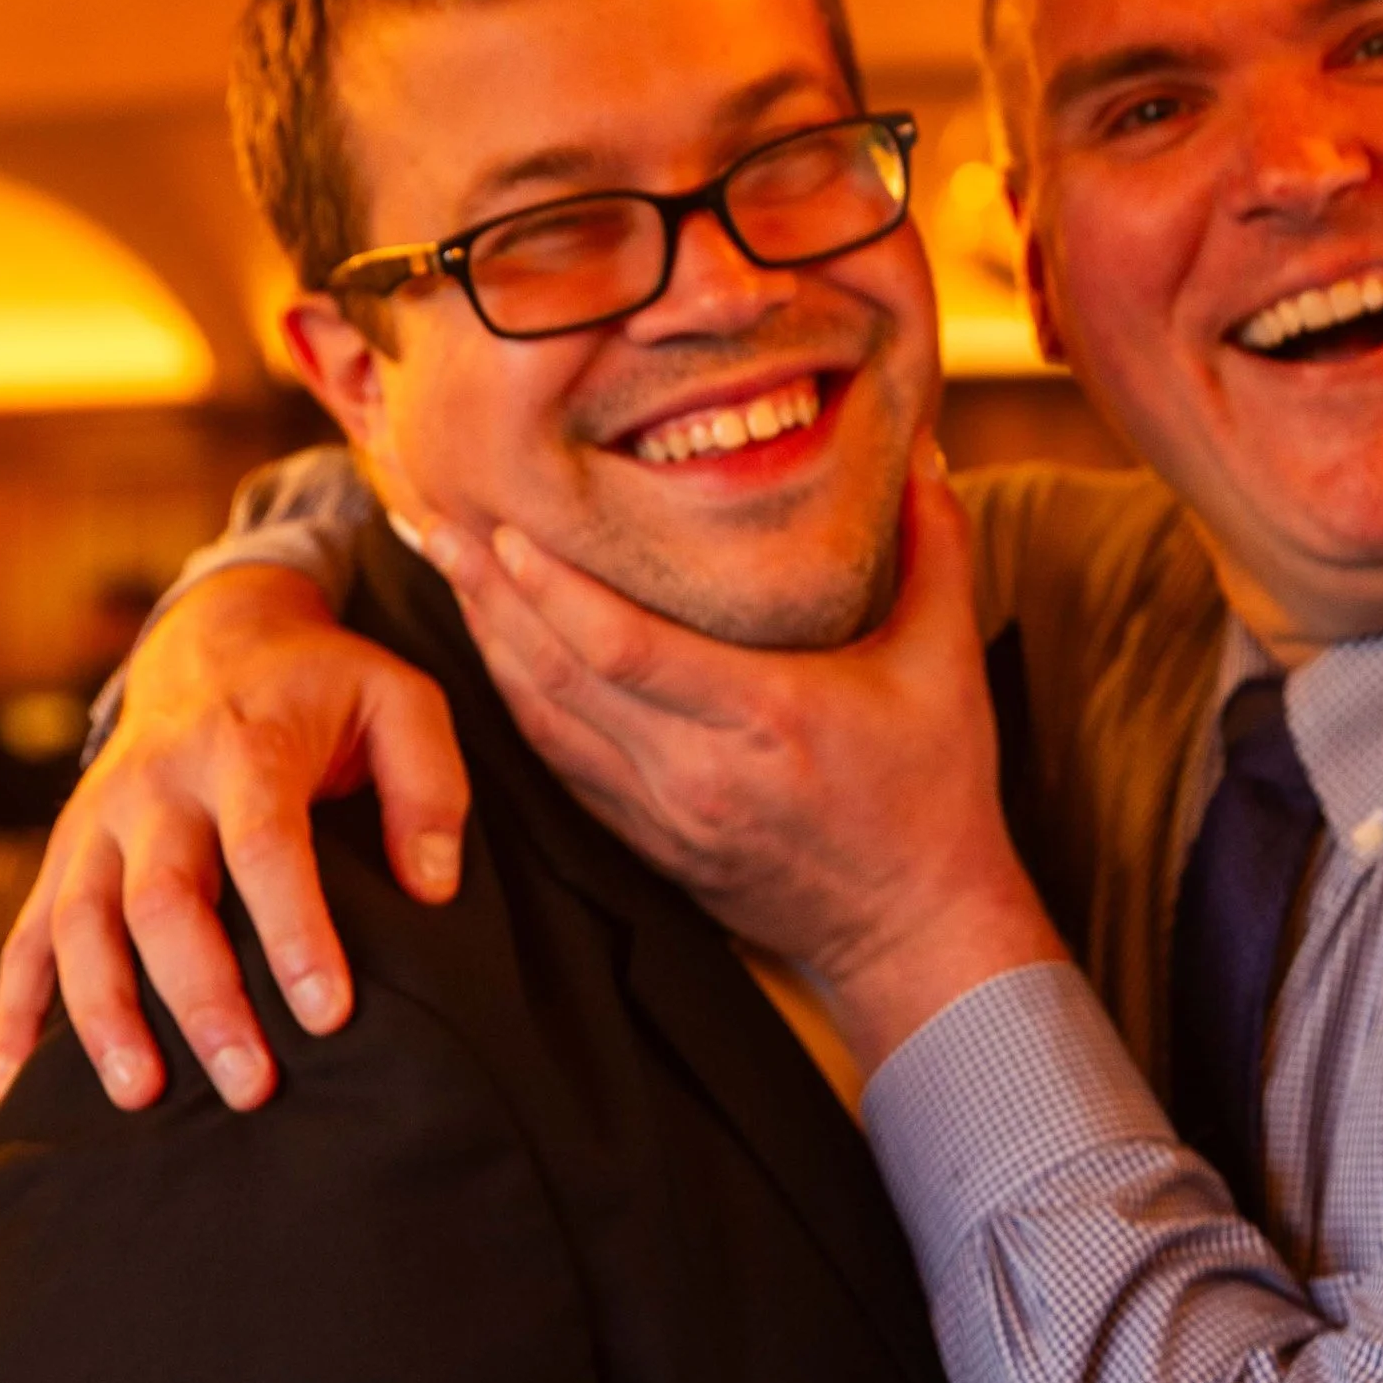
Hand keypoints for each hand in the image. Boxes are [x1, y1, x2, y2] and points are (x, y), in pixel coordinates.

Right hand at [0, 566, 470, 1113]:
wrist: (213, 641)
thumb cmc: (323, 690)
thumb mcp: (400, 701)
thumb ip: (429, 787)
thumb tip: (433, 890)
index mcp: (246, 747)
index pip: (263, 846)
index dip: (293, 932)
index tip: (329, 1014)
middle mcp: (157, 786)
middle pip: (162, 898)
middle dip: (202, 998)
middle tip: (252, 1086)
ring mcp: (97, 821)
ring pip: (81, 924)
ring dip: (105, 1016)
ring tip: (143, 1097)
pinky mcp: (64, 854)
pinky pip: (25, 938)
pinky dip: (15, 1015)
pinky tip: (19, 1092)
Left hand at [429, 458, 1063, 1074]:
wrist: (913, 933)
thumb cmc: (935, 795)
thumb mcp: (948, 665)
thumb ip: (938, 549)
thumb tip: (925, 449)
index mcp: (766, 719)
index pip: (626, 650)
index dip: (554, 589)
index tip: (508, 528)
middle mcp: (696, 770)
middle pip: (559, 676)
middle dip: (488, 595)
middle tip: (434, 521)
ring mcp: (661, 812)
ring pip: (543, 720)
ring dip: (487, 642)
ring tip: (447, 568)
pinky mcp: (644, 839)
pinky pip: (557, 762)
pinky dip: (515, 700)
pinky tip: (491, 650)